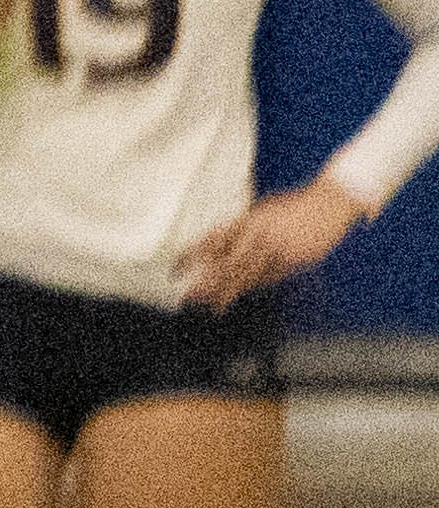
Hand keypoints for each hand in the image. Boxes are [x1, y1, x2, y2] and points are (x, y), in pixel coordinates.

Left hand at [181, 175, 368, 307]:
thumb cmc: (294, 207)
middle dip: (207, 282)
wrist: (332, 201)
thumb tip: (213, 249)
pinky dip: (254, 286)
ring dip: (228, 292)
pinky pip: (270, 277)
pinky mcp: (294, 258)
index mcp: (249, 219)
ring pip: (248, 275)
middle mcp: (260, 233)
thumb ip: (240, 230)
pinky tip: (241, 293)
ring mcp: (277, 247)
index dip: (193, 255)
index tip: (176, 270)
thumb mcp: (262, 212)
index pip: (213, 239)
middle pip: (228, 262)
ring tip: (212, 306)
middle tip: (189, 297)